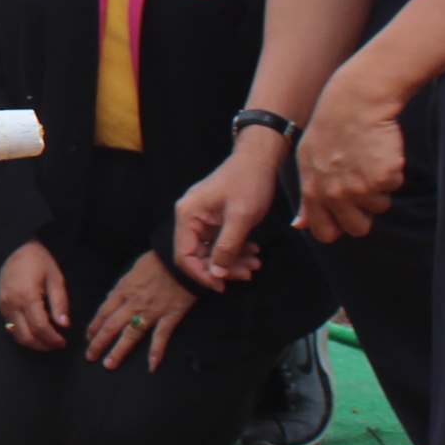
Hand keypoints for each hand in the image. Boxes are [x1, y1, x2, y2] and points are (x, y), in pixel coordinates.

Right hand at [0, 240, 71, 351]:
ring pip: (17, 335)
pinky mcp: (0, 306)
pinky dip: (24, 334)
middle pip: (26, 336)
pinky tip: (36, 331)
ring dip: (33, 343)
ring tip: (47, 341)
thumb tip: (64, 325)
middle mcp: (12, 304)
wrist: (15, 248)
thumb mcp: (55, 278)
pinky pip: (11, 328)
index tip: (63, 342)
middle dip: (43, 346)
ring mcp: (4, 306)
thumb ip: (60, 303)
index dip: (53, 339)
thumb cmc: (39, 261)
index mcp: (27, 296)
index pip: (40, 327)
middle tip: (57, 344)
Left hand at [84, 253, 194, 371]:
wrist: (182, 259)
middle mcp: (134, 303)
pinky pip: (161, 336)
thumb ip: (123, 288)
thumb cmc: (156, 262)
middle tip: (90, 356)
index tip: (88, 338)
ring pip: (131, 334)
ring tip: (109, 364)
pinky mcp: (170, 316)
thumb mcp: (132, 271)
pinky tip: (151, 365)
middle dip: (99, 343)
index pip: (104, 312)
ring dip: (119, 350)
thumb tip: (113, 300)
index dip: (94, 326)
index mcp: (123, 290)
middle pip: (112, 326)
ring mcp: (152, 311)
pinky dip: (156, 351)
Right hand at [174, 136, 283, 289]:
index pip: (184, 255)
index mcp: (188, 215)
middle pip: (198, 255)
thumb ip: (227, 246)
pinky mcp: (215, 219)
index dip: (201, 274)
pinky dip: (236, 249)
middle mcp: (190, 217)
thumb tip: (217, 274)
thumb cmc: (248, 182)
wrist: (259, 159)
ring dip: (232, 260)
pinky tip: (252, 251)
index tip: (222, 285)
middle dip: (223, 267)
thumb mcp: (240, 217)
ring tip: (255, 264)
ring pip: (211, 250)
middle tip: (248, 273)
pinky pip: (220, 241)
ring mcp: (202, 218)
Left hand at [294, 81, 405, 243]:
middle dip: (364, 212)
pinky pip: (394, 187)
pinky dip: (392, 172)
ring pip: (380, 207)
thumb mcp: (307, 161)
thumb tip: (299, 225)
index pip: (325, 233)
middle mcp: (334, 194)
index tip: (345, 213)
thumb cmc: (331, 129)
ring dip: (379, 188)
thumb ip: (306, 197)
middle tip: (363, 184)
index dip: (338, 226)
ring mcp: (360, 188)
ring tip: (369, 160)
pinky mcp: (384, 178)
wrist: (355, 101)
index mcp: (312, 191)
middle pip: (358, 229)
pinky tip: (380, 152)